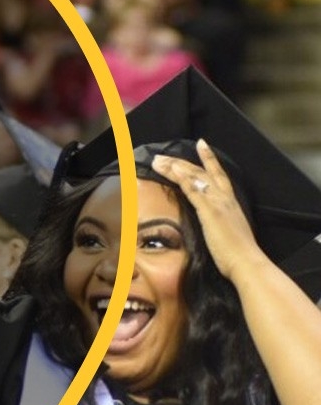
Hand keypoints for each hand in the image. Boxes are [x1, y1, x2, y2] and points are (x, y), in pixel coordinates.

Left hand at [152, 139, 265, 283]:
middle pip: (201, 172)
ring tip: (158, 161)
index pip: (218, 174)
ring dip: (174, 167)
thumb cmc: (236, 253)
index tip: (200, 143)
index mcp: (230, 202)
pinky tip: (172, 171)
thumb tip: (210, 223)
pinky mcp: (210, 212)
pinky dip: (183, 179)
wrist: (246, 262)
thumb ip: (218, 222)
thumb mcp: (226, 231)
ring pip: (195, 177)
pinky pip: (194, 191)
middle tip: (161, 156)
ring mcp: (218, 203)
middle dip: (180, 162)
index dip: (209, 158)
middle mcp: (225, 198)